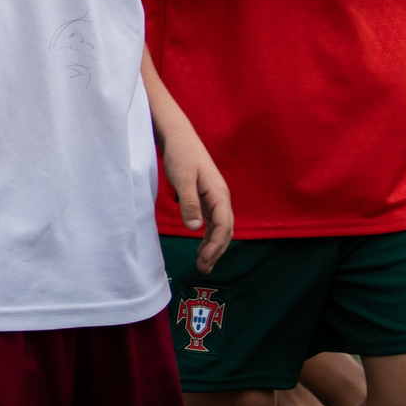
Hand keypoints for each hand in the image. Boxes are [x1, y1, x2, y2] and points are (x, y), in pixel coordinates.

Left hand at [163, 126, 234, 274]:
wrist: (180, 137)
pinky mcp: (207, 198)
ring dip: (213, 246)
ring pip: (220, 228)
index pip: (223, 225)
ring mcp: (215, 198)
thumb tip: (196, 228)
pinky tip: (201, 246)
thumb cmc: (181, 155)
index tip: (205, 258)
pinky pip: (213, 222)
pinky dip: (209, 236)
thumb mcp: (183, 178)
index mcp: (219, 194)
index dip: (216, 244)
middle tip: (203, 268)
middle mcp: (221, 198)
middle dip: (217, 250)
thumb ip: (189, 202)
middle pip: (225, 230)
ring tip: (203, 263)